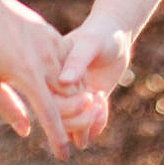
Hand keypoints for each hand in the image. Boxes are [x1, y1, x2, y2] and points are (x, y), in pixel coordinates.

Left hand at [0, 0, 86, 160]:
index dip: (58, 137)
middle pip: (72, 98)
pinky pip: (69, 61)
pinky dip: (72, 78)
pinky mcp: (51, 34)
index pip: (51, 113)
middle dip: (76, 122)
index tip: (64, 155)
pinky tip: (68, 90)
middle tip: (75, 140)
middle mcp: (45, 59)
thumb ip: (7, 106)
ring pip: (74, 80)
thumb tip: (26, 130)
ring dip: (77, 101)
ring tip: (76, 119)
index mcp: (26, 73)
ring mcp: (52, 44)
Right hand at [55, 13, 133, 146]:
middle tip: (97, 101)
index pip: (50, 104)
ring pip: (71, 129)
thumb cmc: (99, 35)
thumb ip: (76, 61)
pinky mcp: (84, 105)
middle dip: (80, 120)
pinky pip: (85, 128)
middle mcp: (56, 91)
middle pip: (59, 121)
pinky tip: (103, 106)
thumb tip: (64, 81)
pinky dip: (97, 126)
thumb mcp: (89, 44)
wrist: (114, 36)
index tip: (90, 94)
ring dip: (88, 126)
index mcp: (49, 76)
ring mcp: (70, 100)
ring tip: (101, 105)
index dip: (68, 108)